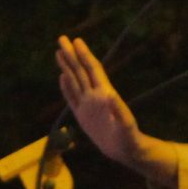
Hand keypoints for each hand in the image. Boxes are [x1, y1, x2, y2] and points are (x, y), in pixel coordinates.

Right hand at [57, 35, 168, 179]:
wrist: (125, 150)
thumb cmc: (128, 138)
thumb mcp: (126, 125)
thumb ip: (119, 111)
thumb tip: (110, 95)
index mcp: (104, 94)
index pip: (92, 70)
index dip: (85, 55)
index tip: (76, 41)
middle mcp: (95, 96)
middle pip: (80, 70)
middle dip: (71, 54)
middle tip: (61, 38)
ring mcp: (87, 104)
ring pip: (74, 80)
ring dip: (67, 66)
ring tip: (58, 52)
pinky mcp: (82, 115)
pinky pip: (72, 98)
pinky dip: (66, 86)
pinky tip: (62, 76)